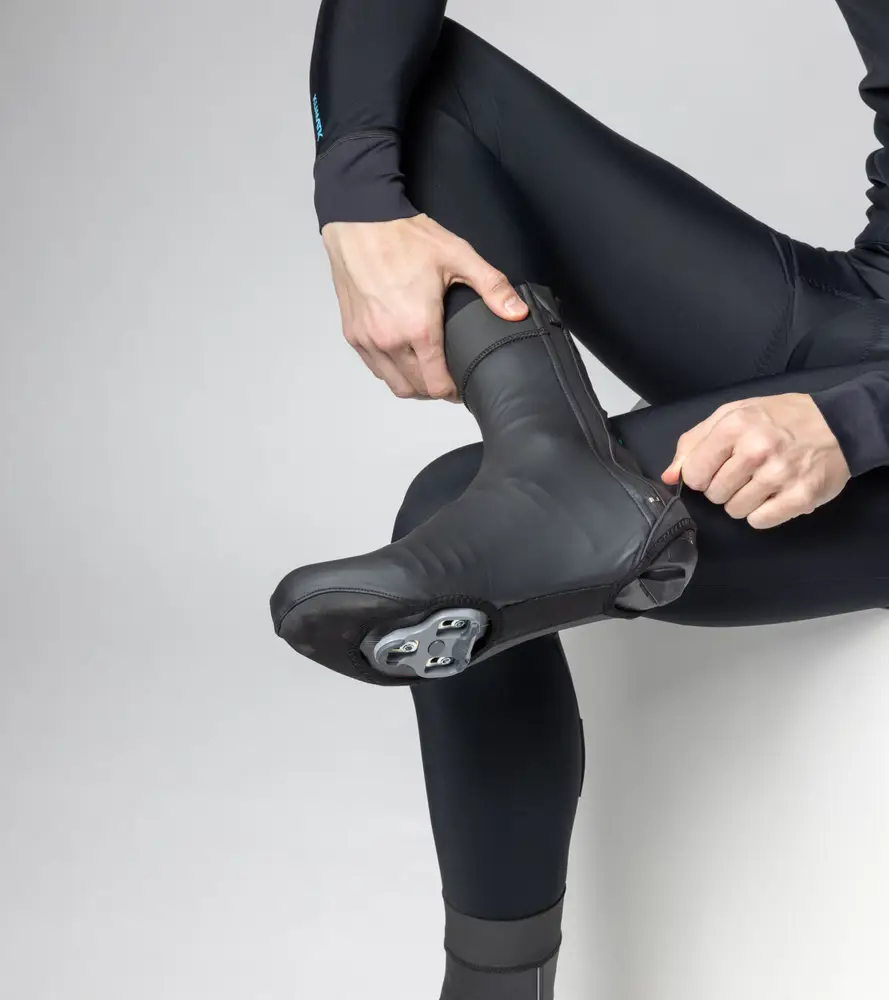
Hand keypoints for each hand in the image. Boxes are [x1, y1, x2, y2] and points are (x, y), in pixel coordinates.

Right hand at [321, 214, 528, 400]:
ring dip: (413, 384)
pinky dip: (391, 370)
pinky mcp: (352, 334)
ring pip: (393, 384)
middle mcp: (389, 340)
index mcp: (418, 328)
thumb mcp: (457, 256)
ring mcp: (367, 339)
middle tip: (450, 378)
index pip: (438, 384)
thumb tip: (518, 311)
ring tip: (428, 371)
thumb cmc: (404, 236)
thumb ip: (492, 286)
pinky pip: (375, 368)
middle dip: (436, 390)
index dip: (454, 391)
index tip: (463, 385)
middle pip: (417, 389)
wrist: (359, 219)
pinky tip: (404, 357)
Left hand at [660, 392, 850, 528]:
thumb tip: (669, 475)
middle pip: (713, 494)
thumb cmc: (781, 419)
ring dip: (743, 501)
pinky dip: (763, 512)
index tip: (714, 469)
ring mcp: (780, 475)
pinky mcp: (799, 497)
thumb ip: (695, 443)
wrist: (839, 424)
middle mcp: (757, 449)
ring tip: (760, 482)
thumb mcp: (733, 414)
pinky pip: (760, 521)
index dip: (700, 476)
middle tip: (744, 472)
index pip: (693, 474)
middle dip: (723, 487)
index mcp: (735, 425)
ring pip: (735, 511)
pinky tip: (773, 494)